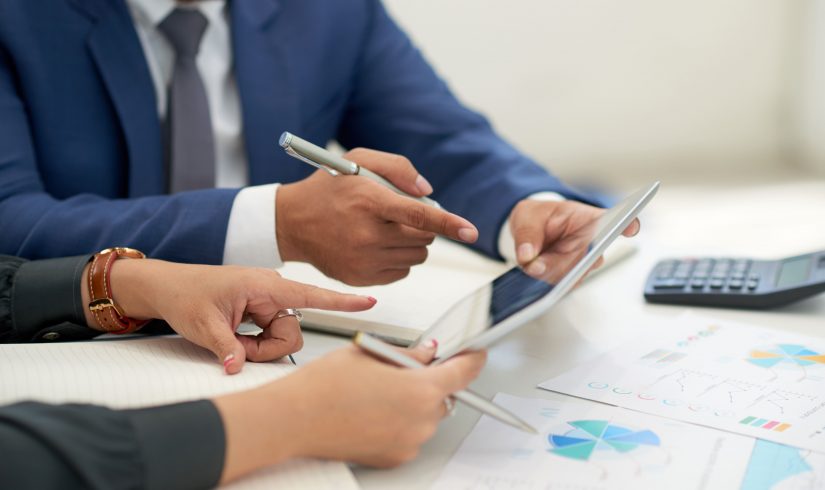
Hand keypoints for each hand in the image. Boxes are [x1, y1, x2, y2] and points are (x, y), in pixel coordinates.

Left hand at [82, 260, 375, 373]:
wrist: (166, 287)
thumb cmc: (184, 294)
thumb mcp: (203, 325)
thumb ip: (227, 347)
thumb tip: (240, 367)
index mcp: (263, 285)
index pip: (310, 295)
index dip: (341, 301)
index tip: (369, 301)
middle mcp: (271, 291)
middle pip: (291, 331)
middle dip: (267, 348)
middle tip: (236, 350)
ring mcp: (266, 302)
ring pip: (281, 337)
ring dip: (258, 347)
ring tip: (229, 340)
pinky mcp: (261, 311)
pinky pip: (269, 335)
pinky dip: (253, 343)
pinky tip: (234, 336)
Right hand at [213, 342, 486, 482]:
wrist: (294, 419)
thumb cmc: (324, 385)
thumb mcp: (370, 353)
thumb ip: (408, 354)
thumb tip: (427, 353)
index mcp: (420, 388)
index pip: (463, 372)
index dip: (472, 360)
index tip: (475, 355)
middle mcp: (421, 419)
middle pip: (443, 395)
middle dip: (430, 380)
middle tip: (402, 369)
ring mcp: (409, 441)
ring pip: (426, 416)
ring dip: (413, 402)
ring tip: (377, 391)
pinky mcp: (395, 457)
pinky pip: (410, 433)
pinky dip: (400, 421)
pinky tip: (372, 410)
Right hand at [276, 148, 478, 285]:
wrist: (292, 222)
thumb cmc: (328, 188)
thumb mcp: (359, 160)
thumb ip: (398, 168)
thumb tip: (427, 191)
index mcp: (369, 201)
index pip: (419, 215)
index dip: (448, 223)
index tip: (471, 232)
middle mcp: (366, 234)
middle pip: (423, 238)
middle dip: (424, 227)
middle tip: (401, 215)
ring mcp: (363, 260)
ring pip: (416, 257)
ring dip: (412, 243)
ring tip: (385, 228)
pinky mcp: (361, 278)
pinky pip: (401, 272)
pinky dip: (398, 258)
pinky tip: (376, 244)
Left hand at [509, 200, 640, 281]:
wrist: (531, 230)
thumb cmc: (537, 217)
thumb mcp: (527, 216)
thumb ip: (528, 234)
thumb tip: (528, 256)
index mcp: (587, 219)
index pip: (613, 220)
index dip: (626, 224)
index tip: (631, 227)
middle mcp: (591, 242)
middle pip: (590, 257)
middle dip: (562, 263)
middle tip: (537, 263)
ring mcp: (583, 261)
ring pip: (575, 275)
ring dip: (551, 272)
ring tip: (533, 264)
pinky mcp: (571, 276)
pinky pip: (564, 284)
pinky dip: (547, 280)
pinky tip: (536, 271)